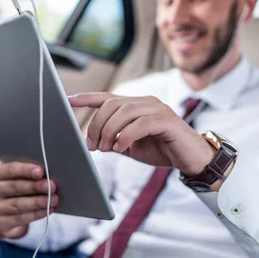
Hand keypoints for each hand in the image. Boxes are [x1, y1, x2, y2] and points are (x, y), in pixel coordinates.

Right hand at [0, 162, 57, 238]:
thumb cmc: (12, 191)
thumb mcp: (13, 179)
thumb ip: (25, 175)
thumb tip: (47, 175)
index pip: (10, 169)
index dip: (25, 170)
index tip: (40, 171)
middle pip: (15, 187)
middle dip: (35, 186)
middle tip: (52, 186)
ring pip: (18, 204)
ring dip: (38, 202)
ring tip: (54, 199)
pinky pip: (20, 218)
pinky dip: (36, 214)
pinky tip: (47, 210)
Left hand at [69, 92, 214, 175]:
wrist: (191, 159)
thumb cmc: (162, 150)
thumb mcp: (131, 146)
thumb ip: (114, 140)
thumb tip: (94, 141)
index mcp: (135, 105)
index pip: (107, 98)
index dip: (86, 98)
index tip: (67, 101)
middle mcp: (145, 102)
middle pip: (111, 104)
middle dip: (96, 125)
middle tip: (93, 146)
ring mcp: (157, 108)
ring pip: (124, 112)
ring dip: (109, 131)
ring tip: (105, 149)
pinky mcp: (166, 120)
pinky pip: (140, 124)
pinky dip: (126, 136)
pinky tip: (120, 147)